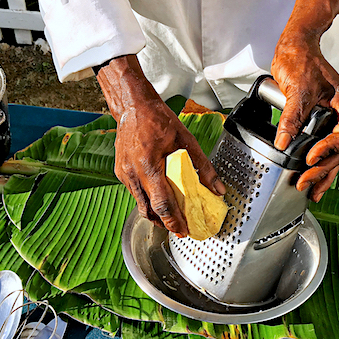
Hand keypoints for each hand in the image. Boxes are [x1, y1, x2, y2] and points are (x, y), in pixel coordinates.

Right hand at [96, 55, 225, 235]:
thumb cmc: (158, 120)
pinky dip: (147, 200)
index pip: (162, 203)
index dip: (174, 221)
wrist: (133, 106)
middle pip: (148, 210)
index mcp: (149, 166)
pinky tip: (158, 199)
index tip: (184, 231)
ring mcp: (123, 174)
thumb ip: (203, 167)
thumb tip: (218, 189)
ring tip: (171, 219)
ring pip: (140, 204)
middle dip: (165, 223)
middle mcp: (133, 173)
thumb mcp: (186, 140)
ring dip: (155, 214)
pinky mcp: (120, 172)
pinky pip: (135, 193)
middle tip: (180, 230)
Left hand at [271, 0, 338, 202]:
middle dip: (324, 169)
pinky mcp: (321, 120)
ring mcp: (333, 117)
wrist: (295, 46)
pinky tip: (310, 174)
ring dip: (323, 171)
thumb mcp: (296, 88)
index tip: (310, 157)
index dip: (329, 151)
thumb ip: (291, 116)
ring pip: (335, 152)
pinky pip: (324, 145)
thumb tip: (284, 141)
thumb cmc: (301, 59)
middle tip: (304, 183)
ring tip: (311, 190)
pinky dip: (318, 162)